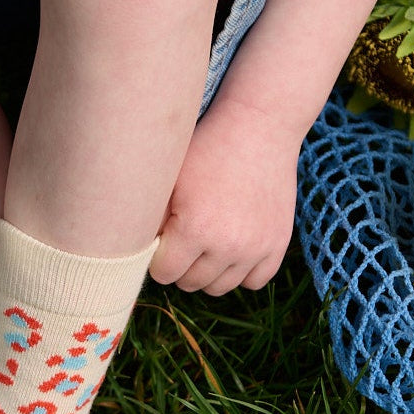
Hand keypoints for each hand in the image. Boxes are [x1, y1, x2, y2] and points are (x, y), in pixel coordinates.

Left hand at [150, 98, 298, 295]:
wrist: (258, 127)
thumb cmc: (205, 149)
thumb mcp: (168, 181)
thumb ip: (151, 223)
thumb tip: (136, 256)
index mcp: (195, 230)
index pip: (164, 273)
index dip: (159, 257)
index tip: (162, 240)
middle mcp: (228, 245)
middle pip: (191, 283)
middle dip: (181, 265)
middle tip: (183, 239)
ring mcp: (256, 248)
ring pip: (220, 287)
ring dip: (208, 272)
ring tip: (205, 244)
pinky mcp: (277, 244)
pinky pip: (254, 281)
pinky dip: (241, 272)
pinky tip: (231, 251)